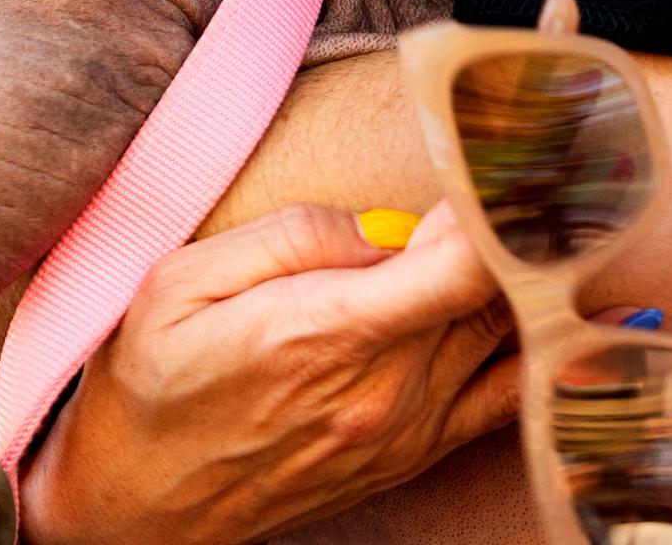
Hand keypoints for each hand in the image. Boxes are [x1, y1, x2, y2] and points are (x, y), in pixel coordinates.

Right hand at [21, 202, 519, 544]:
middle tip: (463, 189)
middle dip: (489, 230)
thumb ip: (290, 237)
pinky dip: (528, 350)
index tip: (471, 171)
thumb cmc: (153, 383)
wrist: (144, 500)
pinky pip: (510, 396)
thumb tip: (385, 224)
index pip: (464, 265)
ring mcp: (409, 429)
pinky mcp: (417, 455)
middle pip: (494, 288)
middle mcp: (383, 387)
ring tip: (463, 240)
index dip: (487, 208)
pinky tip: (507, 310)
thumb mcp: (181, 282)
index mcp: (324, 331)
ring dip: (503, 279)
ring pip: (505, 331)